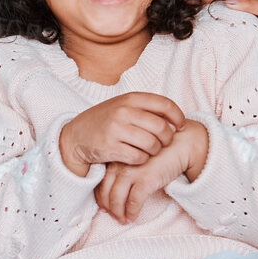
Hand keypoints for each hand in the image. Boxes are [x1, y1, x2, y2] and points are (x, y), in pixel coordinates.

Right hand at [59, 92, 185, 176]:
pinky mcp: (111, 147)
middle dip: (167, 138)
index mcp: (130, 98)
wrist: (76, 135)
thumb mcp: (124, 107)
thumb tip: (177, 123)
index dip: (178, 116)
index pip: (165, 104)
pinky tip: (136, 156)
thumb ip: (147, 110)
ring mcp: (116, 129)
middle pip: (161, 128)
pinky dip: (142, 160)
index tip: (181, 126)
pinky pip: (139, 158)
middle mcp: (123, 111)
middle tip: (163, 143)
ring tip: (148, 150)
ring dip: (154, 151)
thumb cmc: (106, 121)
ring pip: (152, 144)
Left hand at [95, 122, 207, 222]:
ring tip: (123, 220)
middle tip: (114, 216)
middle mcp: (121, 164)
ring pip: (116, 198)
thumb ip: (127, 168)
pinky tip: (133, 217)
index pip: (101, 181)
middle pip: (106, 191)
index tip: (105, 206)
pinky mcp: (145, 179)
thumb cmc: (161, 152)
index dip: (101, 196)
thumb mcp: (138, 158)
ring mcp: (132, 171)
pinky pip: (133, 201)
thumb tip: (118, 189)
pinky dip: (131, 212)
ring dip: (118, 213)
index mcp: (118, 157)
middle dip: (108, 207)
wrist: (182, 145)